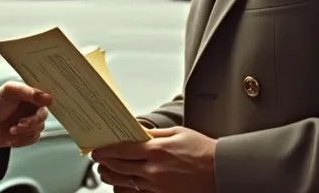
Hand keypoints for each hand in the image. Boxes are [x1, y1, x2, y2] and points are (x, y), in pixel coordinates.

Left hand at [0, 81, 51, 149]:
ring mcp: (28, 122)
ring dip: (24, 132)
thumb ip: (26, 91)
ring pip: (39, 129)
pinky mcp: (25, 135)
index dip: (43, 104)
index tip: (38, 108)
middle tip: (20, 123)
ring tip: (10, 130)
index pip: (45, 99)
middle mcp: (30, 108)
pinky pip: (32, 139)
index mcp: (29, 95)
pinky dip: (21, 140)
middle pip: (43, 116)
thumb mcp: (8, 91)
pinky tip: (10, 137)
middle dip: (31, 122)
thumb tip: (47, 97)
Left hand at [90, 127, 216, 192]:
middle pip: (120, 167)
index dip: (105, 150)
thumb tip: (135, 131)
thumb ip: (153, 133)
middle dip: (105, 164)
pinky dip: (127, 189)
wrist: (222, 172)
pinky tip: (124, 184)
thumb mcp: (177, 133)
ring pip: (126, 183)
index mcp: (157, 149)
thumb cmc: (203, 150)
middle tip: (98, 160)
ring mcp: (158, 186)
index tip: (96, 150)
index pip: (122, 150)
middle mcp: (154, 169)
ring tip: (107, 172)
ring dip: (112, 177)